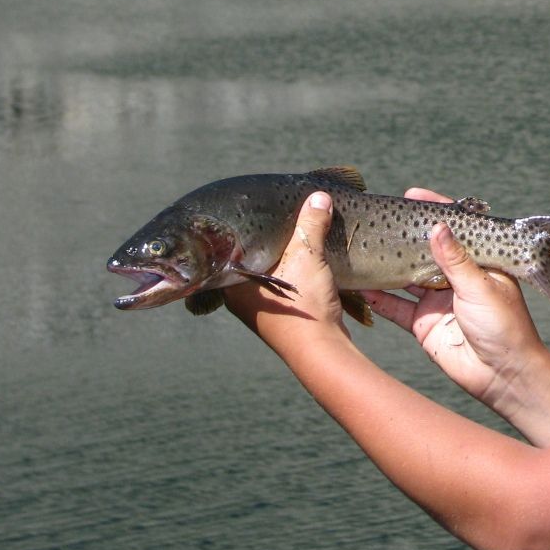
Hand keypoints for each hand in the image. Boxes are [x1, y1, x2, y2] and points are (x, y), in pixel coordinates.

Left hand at [226, 191, 350, 351]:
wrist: (322, 352)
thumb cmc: (303, 307)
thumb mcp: (308, 257)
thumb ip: (310, 225)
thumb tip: (319, 197)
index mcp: (232, 281)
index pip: (227, 246)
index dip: (240, 228)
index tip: (254, 212)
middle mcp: (239, 297)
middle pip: (248, 258)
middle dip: (265, 242)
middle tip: (279, 221)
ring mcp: (258, 310)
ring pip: (265, 274)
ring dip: (280, 260)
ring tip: (295, 241)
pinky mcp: (278, 317)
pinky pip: (279, 287)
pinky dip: (290, 274)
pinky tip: (305, 266)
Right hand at [362, 188, 545, 407]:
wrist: (503, 376)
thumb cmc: (505, 327)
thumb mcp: (481, 287)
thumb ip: (456, 260)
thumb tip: (438, 227)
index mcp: (478, 263)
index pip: (455, 230)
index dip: (434, 212)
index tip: (411, 195)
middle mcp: (455, 279)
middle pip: (425, 251)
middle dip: (404, 236)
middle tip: (379, 220)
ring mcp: (437, 300)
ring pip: (405, 277)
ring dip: (387, 265)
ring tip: (364, 246)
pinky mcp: (423, 323)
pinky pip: (395, 307)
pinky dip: (378, 297)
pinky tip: (359, 285)